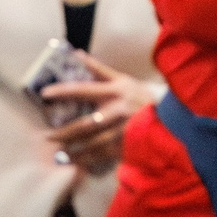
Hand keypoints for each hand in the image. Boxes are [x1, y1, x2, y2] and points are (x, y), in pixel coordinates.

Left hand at [40, 54, 149, 176]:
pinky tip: (78, 162)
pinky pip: (103, 155)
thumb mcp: (125, 81)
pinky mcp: (127, 146)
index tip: (45, 94)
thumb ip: (100, 70)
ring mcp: (121, 132)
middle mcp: (116, 112)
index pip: (83, 90)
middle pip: (84, 124)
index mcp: (115, 92)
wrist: (171, 122)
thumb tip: (77, 54)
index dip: (62, 91)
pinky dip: (89, 159)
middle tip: (49, 136)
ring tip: (61, 153)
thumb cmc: (145, 99)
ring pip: (91, 143)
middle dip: (64, 132)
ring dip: (74, 149)